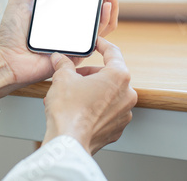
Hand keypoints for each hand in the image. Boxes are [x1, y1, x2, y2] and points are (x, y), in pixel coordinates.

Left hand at [0, 0, 118, 97]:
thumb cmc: (10, 33)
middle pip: (98, 5)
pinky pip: (98, 36)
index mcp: (60, 10)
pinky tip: (104, 6)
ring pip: (104, 20)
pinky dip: (105, 20)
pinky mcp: (78, 51)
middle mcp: (71, 23)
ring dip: (111, 1)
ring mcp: (76, 37)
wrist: (6, 58)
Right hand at [42, 37, 136, 154]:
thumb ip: (63, 64)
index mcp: (118, 76)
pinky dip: (96, 108)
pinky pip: (108, 112)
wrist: (68, 142)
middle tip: (73, 76)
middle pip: (110, 75)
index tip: (96, 43)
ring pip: (109, 94)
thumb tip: (59, 58)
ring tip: (73, 95)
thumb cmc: (68, 110)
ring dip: (94, 91)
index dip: (102, 44)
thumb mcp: (62, 78)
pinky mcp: (117, 129)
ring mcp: (124, 114)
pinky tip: (80, 111)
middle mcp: (127, 94)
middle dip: (91, 74)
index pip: (113, 52)